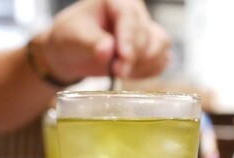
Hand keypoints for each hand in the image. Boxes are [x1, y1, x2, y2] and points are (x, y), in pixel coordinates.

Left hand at [33, 0, 170, 83]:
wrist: (75, 52)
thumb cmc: (72, 37)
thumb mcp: (74, 37)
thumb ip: (92, 43)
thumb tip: (108, 51)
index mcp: (116, 1)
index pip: (129, 17)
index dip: (128, 40)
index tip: (123, 59)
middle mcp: (135, 12)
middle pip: (146, 35)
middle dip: (133, 57)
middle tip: (117, 72)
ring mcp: (146, 28)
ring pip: (159, 46)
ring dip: (143, 64)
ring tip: (121, 72)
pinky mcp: (152, 46)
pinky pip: (162, 59)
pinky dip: (149, 70)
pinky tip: (131, 73)